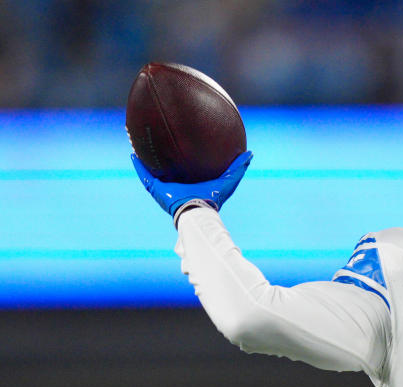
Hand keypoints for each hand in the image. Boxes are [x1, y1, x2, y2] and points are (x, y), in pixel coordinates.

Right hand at [132, 150, 252, 215]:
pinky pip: (144, 175)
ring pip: (152, 170)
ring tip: (137, 143)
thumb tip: (250, 154)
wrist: (197, 210)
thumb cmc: (213, 197)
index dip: (182, 155)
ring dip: (145, 159)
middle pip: (166, 167)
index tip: (180, 142)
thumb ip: (239, 168)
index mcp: (191, 182)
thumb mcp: (229, 180)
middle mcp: (176, 185)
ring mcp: (164, 188)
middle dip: (161, 154)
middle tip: (157, 139)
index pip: (186, 167)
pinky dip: (138, 166)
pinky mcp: (155, 190)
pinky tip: (132, 154)